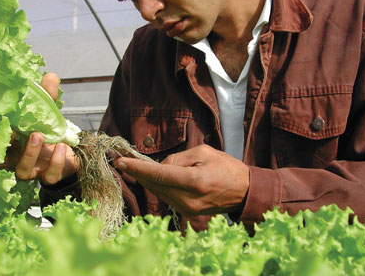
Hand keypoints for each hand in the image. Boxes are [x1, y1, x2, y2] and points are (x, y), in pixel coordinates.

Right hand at [0, 72, 79, 184]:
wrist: (71, 149)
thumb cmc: (50, 130)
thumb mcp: (47, 112)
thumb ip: (47, 96)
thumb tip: (50, 75)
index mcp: (9, 142)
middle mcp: (15, 158)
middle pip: (1, 161)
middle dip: (6, 147)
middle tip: (16, 131)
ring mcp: (32, 169)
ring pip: (22, 170)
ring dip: (29, 154)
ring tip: (38, 135)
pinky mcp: (49, 176)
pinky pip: (49, 176)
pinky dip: (55, 162)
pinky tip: (60, 147)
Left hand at [113, 144, 249, 215]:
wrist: (244, 192)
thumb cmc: (226, 167)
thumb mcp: (204, 152)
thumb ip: (178, 158)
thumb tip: (160, 166)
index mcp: (195, 181)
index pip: (159, 175)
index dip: (137, 168)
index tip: (120, 161)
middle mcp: (189, 199)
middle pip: (154, 185)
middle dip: (137, 173)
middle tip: (122, 161)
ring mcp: (187, 209)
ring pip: (158, 192)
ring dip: (145, 180)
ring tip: (134, 167)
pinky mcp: (187, 213)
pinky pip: (165, 197)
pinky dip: (157, 186)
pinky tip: (152, 177)